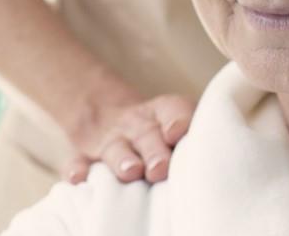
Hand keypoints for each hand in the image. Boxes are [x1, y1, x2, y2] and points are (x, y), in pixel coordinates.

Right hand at [62, 94, 194, 184]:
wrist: (109, 117)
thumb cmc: (155, 131)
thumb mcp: (173, 122)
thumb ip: (189, 135)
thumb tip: (210, 159)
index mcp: (161, 114)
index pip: (173, 110)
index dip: (177, 120)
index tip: (177, 134)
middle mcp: (137, 126)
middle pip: (147, 136)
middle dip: (154, 152)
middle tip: (160, 169)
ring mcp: (111, 141)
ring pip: (117, 150)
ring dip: (123, 160)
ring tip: (130, 172)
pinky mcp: (86, 156)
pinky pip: (79, 161)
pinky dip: (78, 170)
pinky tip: (79, 178)